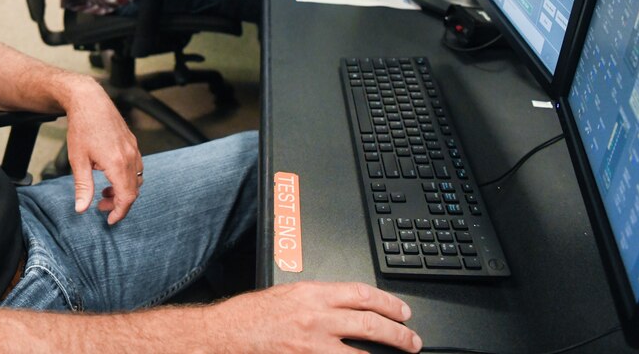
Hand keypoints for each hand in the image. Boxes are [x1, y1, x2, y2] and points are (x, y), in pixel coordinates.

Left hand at [61, 77, 142, 224]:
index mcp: (117, 164)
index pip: (126, 198)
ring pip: (137, 179)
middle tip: (100, 205)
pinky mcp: (132, 142)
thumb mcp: (78, 160)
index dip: (119, 212)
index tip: (109, 219)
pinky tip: (110, 173)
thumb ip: (83, 187)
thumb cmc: (82, 127)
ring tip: (104, 190)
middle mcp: (130, 157)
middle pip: (133, 191)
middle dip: (118, 202)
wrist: (89, 100)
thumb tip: (81, 209)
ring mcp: (133, 148)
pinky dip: (127, 177)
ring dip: (123, 190)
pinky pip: (136, 166)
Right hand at [215, 281, 421, 352]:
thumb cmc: (251, 315)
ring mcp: (312, 346)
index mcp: (312, 294)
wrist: (226, 334)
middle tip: (412, 339)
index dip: (387, 303)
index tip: (402, 311)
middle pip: (368, 323)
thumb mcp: (288, 295)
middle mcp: (315, 318)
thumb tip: (350, 307)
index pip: (361, 293)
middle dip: (397, 332)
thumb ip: (319, 300)